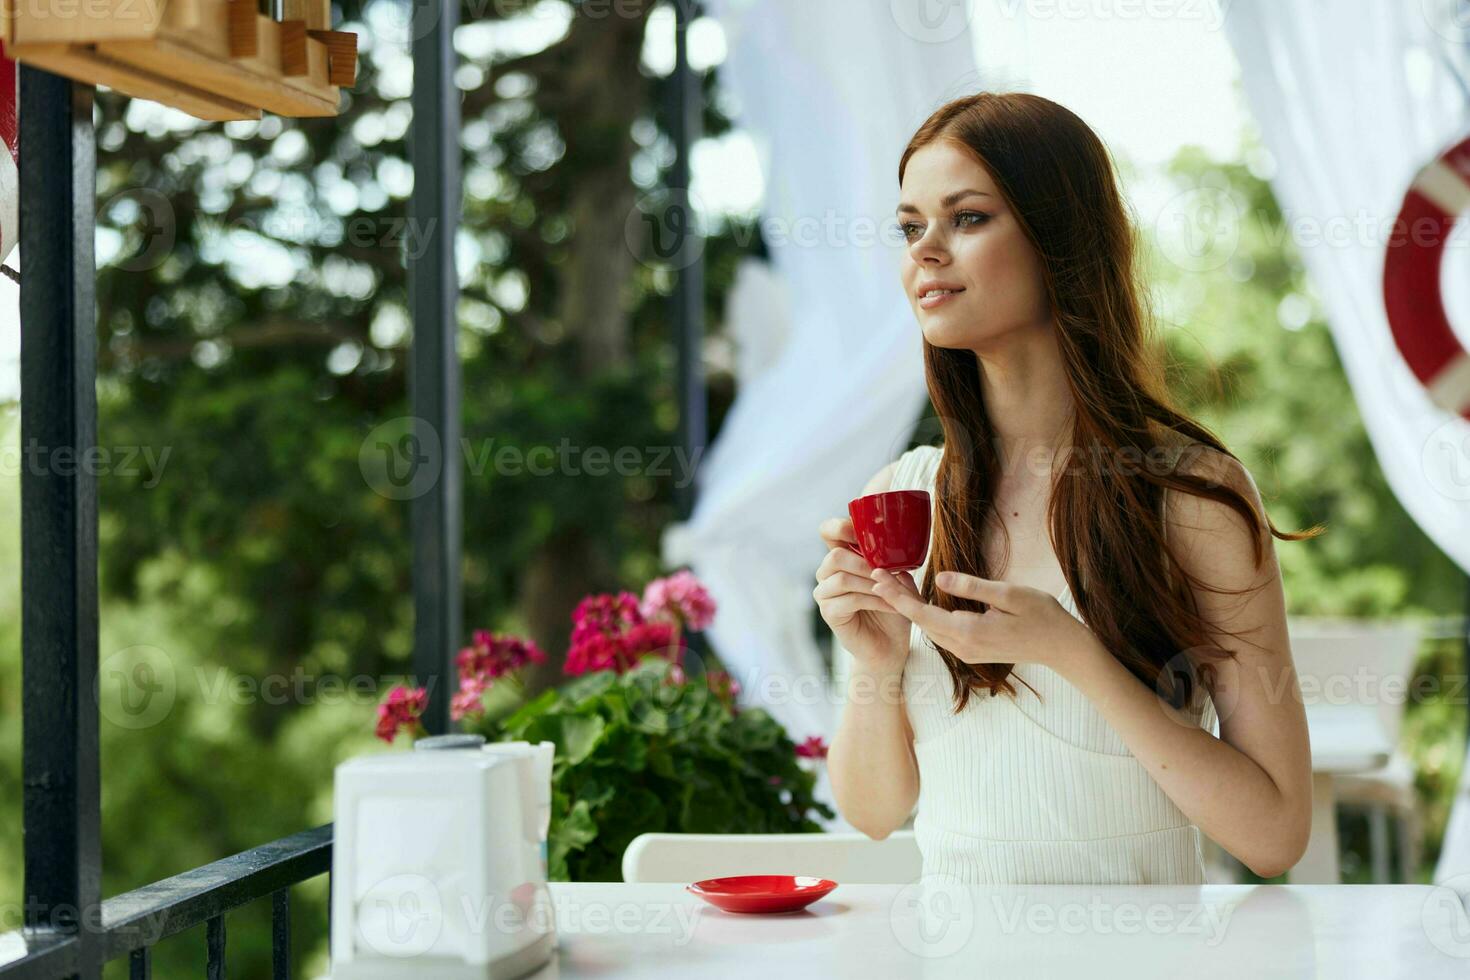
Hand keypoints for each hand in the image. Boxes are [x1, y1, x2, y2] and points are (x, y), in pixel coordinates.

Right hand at [814, 517, 913, 672]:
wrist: (891, 646)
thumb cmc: (894, 609)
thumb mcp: (898, 581)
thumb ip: (892, 563)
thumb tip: (893, 549)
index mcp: (843, 557)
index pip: (829, 531)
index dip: (841, 526)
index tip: (862, 532)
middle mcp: (828, 573)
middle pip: (835, 555)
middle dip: (865, 562)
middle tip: (888, 572)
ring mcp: (825, 593)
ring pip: (841, 578)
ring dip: (872, 583)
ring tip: (893, 591)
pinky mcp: (829, 613)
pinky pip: (849, 600)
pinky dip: (875, 600)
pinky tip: (892, 605)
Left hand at [869, 568, 1095, 676]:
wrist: (1063, 648)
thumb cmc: (1042, 616)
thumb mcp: (1009, 595)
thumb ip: (972, 587)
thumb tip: (939, 578)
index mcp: (969, 632)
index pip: (921, 614)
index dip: (896, 596)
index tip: (876, 577)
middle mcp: (963, 647)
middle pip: (920, 622)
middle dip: (896, 599)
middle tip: (875, 574)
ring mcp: (967, 652)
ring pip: (929, 628)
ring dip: (910, 607)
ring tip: (891, 583)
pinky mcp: (973, 651)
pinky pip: (942, 632)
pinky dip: (926, 615)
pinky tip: (920, 600)